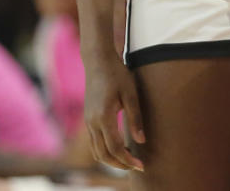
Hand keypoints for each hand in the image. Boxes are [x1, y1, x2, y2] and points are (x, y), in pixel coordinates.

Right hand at [83, 50, 144, 171]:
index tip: (141, 166)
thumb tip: (141, 141)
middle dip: (119, 165)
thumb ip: (136, 118)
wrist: (98, 61)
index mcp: (103, 117)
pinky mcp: (88, 119)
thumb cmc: (117, 74)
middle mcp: (92, 122)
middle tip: (136, 167)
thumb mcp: (131, 94)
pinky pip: (94, 143)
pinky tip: (119, 149)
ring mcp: (88, 122)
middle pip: (103, 154)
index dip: (128, 160)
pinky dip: (104, 151)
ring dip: (111, 160)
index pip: (114, 148)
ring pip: (96, 151)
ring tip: (129, 160)